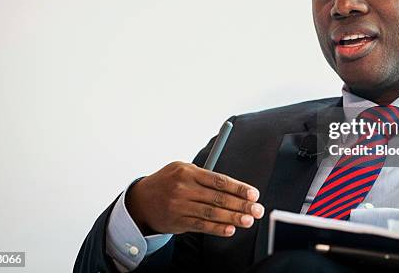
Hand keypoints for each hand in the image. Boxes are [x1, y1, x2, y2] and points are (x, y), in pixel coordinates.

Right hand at [126, 161, 264, 236]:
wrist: (141, 200)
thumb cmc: (168, 182)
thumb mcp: (181, 169)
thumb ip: (204, 176)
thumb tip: (234, 186)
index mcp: (188, 172)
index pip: (219, 180)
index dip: (238, 188)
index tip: (253, 194)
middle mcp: (183, 188)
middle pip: (218, 197)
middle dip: (241, 205)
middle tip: (257, 209)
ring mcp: (180, 206)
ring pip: (211, 213)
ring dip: (233, 218)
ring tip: (248, 220)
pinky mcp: (178, 221)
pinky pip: (201, 226)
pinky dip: (217, 229)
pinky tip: (230, 229)